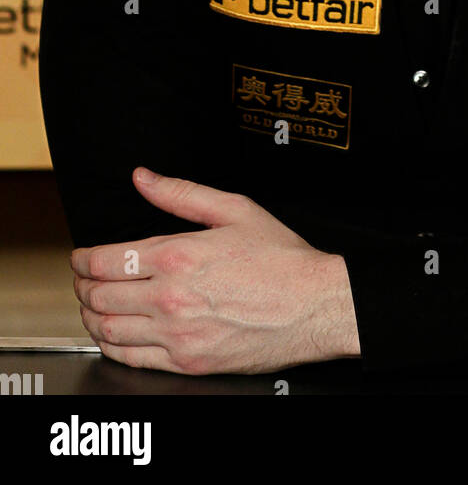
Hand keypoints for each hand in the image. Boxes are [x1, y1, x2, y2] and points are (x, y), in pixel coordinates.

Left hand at [71, 167, 361, 375]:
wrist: (313, 306)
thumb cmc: (281, 259)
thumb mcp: (234, 209)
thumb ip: (181, 193)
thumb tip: (143, 178)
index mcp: (178, 255)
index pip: (106, 260)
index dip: (83, 259)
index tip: (81, 257)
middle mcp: (171, 297)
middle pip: (100, 296)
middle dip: (81, 286)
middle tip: (82, 280)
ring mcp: (177, 334)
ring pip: (108, 331)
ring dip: (90, 318)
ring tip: (91, 307)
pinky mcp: (187, 362)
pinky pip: (131, 359)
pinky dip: (111, 348)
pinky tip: (114, 336)